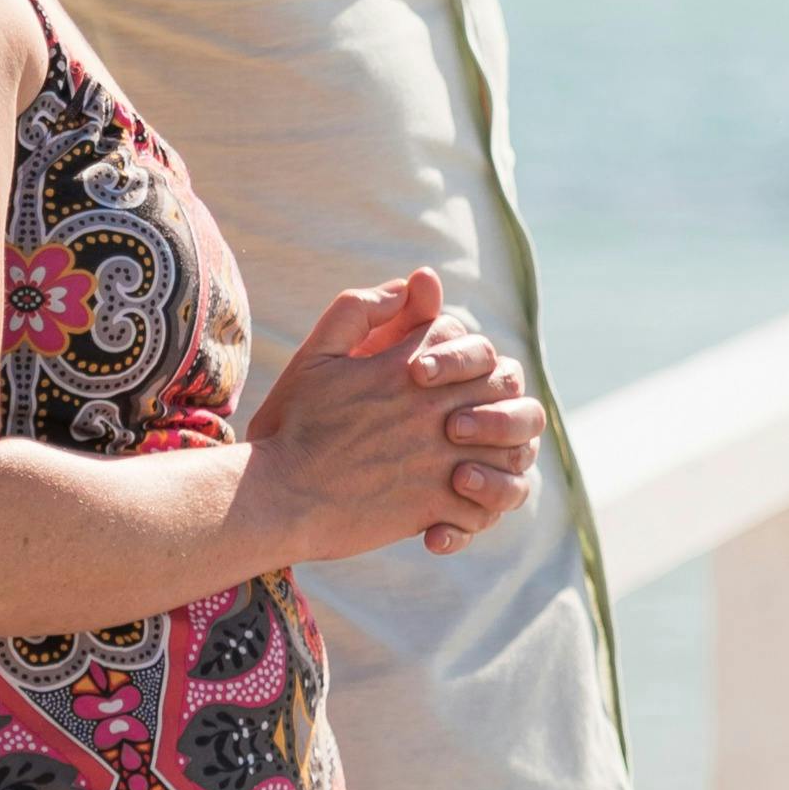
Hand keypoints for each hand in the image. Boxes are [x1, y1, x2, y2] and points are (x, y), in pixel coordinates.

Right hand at [243, 269, 541, 564]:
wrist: (277, 498)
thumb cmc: (292, 425)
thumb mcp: (316, 353)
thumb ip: (359, 309)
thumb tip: (410, 284)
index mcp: (405, 367)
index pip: (462, 336)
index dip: (454, 346)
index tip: (432, 369)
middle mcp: (432, 409)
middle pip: (502, 382)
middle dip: (492, 388)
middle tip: (466, 405)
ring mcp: (439, 458)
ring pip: (510, 443)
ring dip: (502, 442)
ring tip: (476, 450)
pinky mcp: (436, 504)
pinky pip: (487, 501)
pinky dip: (482, 499)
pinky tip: (456, 495)